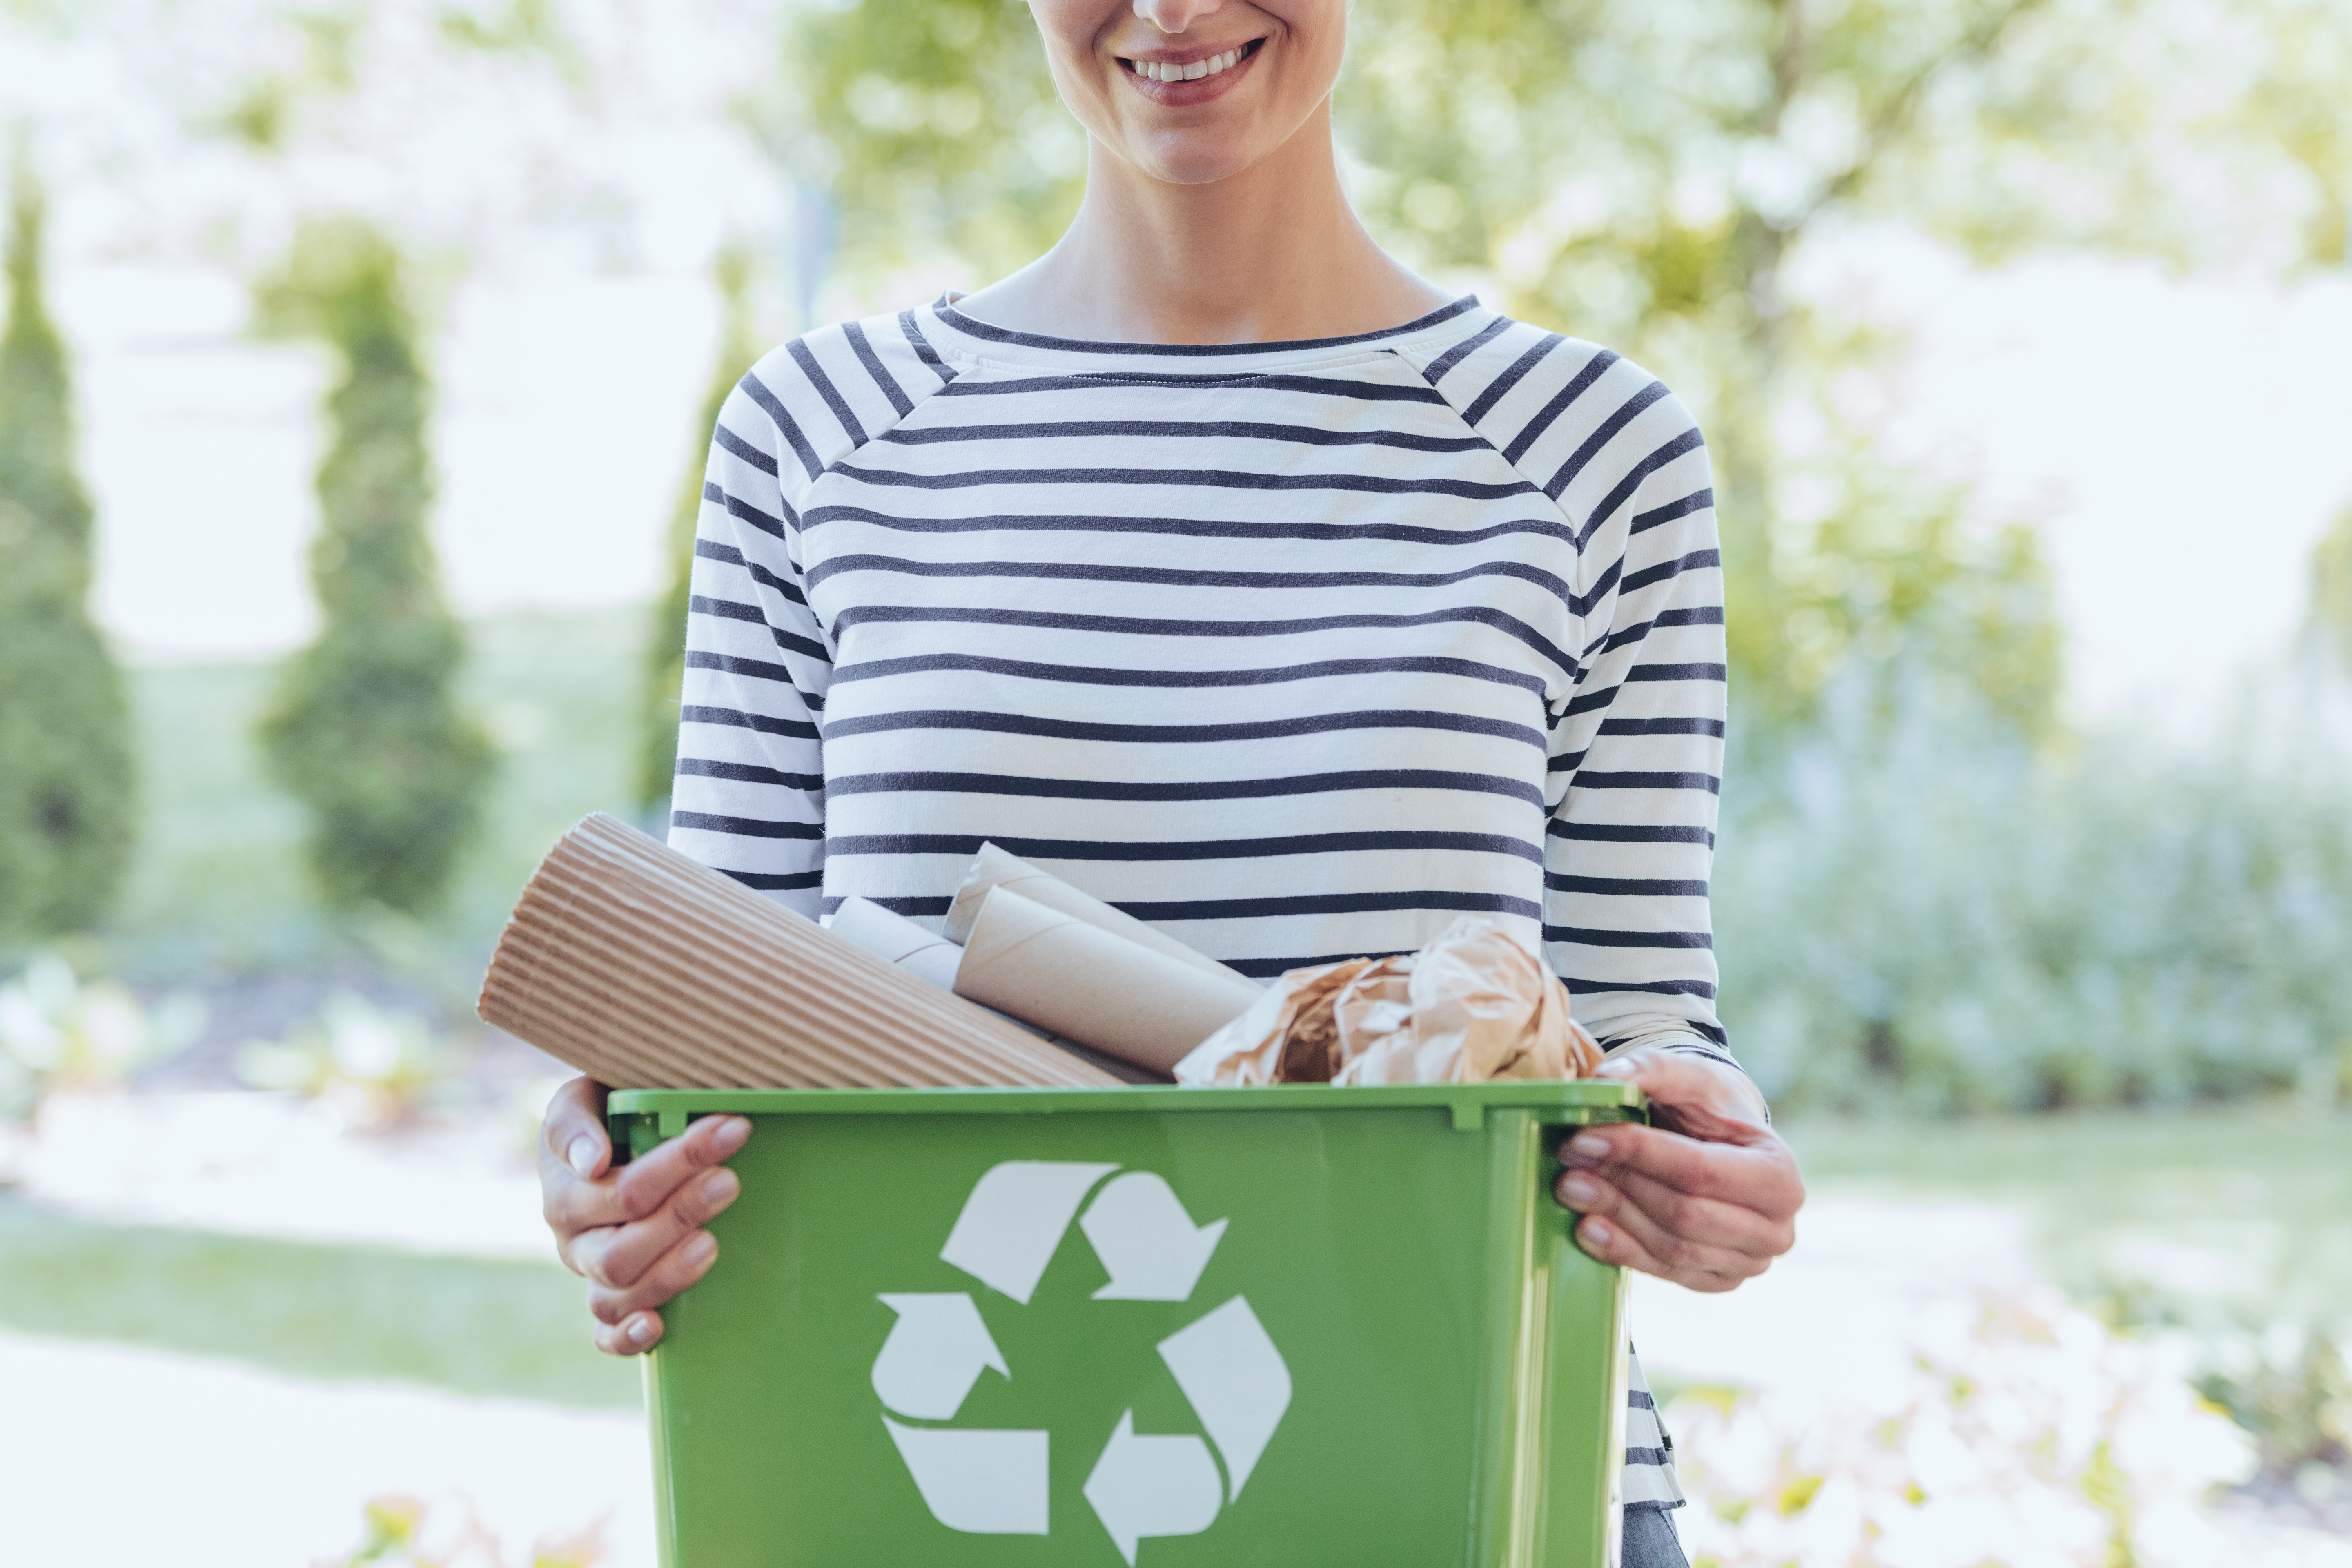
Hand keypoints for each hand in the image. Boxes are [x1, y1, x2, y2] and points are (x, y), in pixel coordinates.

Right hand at [538, 1076, 751, 1353]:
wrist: (602, 1142)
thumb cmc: (603, 1115)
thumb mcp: (582, 1101)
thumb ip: (574, 1124)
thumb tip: (591, 1162)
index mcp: (566, 1191)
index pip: (620, 1189)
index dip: (678, 1162)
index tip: (733, 1129)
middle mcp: (575, 1241)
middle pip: (621, 1249)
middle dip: (680, 1214)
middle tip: (728, 1181)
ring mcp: (592, 1277)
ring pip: (618, 1293)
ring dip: (668, 1272)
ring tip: (712, 1243)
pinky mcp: (609, 1306)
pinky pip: (607, 1336)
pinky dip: (628, 1337)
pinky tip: (657, 1326)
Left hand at [1552, 1045, 1802, 1291]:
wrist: (1726, 1146)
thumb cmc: (1711, 1108)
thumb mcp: (1691, 1077)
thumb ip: (1653, 1069)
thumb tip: (1607, 1076)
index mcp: (1780, 1176)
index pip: (1699, 1172)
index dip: (1637, 1154)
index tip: (1582, 1137)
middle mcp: (1775, 1230)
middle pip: (1684, 1215)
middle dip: (1621, 1187)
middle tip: (1568, 1163)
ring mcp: (1749, 1264)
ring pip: (1672, 1248)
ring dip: (1615, 1219)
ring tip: (1569, 1188)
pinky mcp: (1717, 1281)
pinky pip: (1665, 1273)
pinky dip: (1622, 1252)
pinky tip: (1586, 1229)